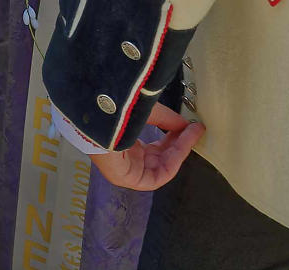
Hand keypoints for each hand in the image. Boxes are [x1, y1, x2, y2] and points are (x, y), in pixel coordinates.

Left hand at [88, 104, 203, 190]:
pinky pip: (156, 177)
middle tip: (194, 129)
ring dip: (179, 151)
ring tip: (191, 133)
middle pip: (160, 156)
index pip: (154, 146)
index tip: (190, 125)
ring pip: (161, 166)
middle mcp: (125, 157)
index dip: (174, 136)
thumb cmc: (114, 109)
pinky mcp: (128, 179)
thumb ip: (165, 118)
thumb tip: (188, 124)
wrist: (94, 111)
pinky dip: (172, 165)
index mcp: (124, 142)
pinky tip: (181, 149)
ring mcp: (125, 170)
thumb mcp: (143, 111)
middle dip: (179, 143)